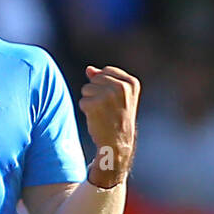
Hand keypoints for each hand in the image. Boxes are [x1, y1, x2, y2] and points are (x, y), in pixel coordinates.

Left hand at [80, 65, 139, 185]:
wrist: (117, 144)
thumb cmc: (117, 119)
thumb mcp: (118, 96)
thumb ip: (104, 80)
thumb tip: (89, 69)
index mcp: (131, 82)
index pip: (106, 71)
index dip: (103, 85)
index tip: (111, 100)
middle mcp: (121, 87)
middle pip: (95, 78)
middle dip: (96, 92)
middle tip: (106, 108)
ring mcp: (108, 95)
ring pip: (86, 89)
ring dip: (90, 101)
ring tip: (102, 113)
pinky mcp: (95, 105)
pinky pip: (82, 101)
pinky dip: (86, 110)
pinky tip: (97, 118)